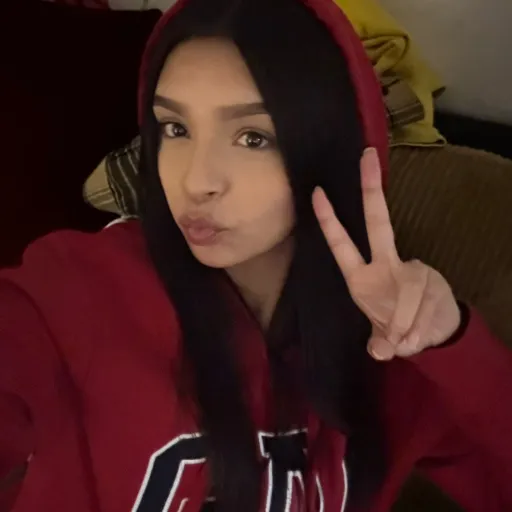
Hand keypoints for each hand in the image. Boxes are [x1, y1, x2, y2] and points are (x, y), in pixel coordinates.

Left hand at [312, 148, 460, 360]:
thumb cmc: (399, 327)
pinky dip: (421, 327)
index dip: (329, 221)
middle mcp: (385, 265)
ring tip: (405, 341)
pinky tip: (418, 337)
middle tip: (366, 156)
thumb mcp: (383, 337)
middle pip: (378, 223)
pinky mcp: (433, 280)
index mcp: (361, 277)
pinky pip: (426, 304)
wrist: (436, 333)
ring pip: (411, 287)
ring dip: (407, 321)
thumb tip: (380, 352)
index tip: (317, 192)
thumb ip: (379, 342)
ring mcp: (411, 269)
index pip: (342, 244)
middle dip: (370, 190)